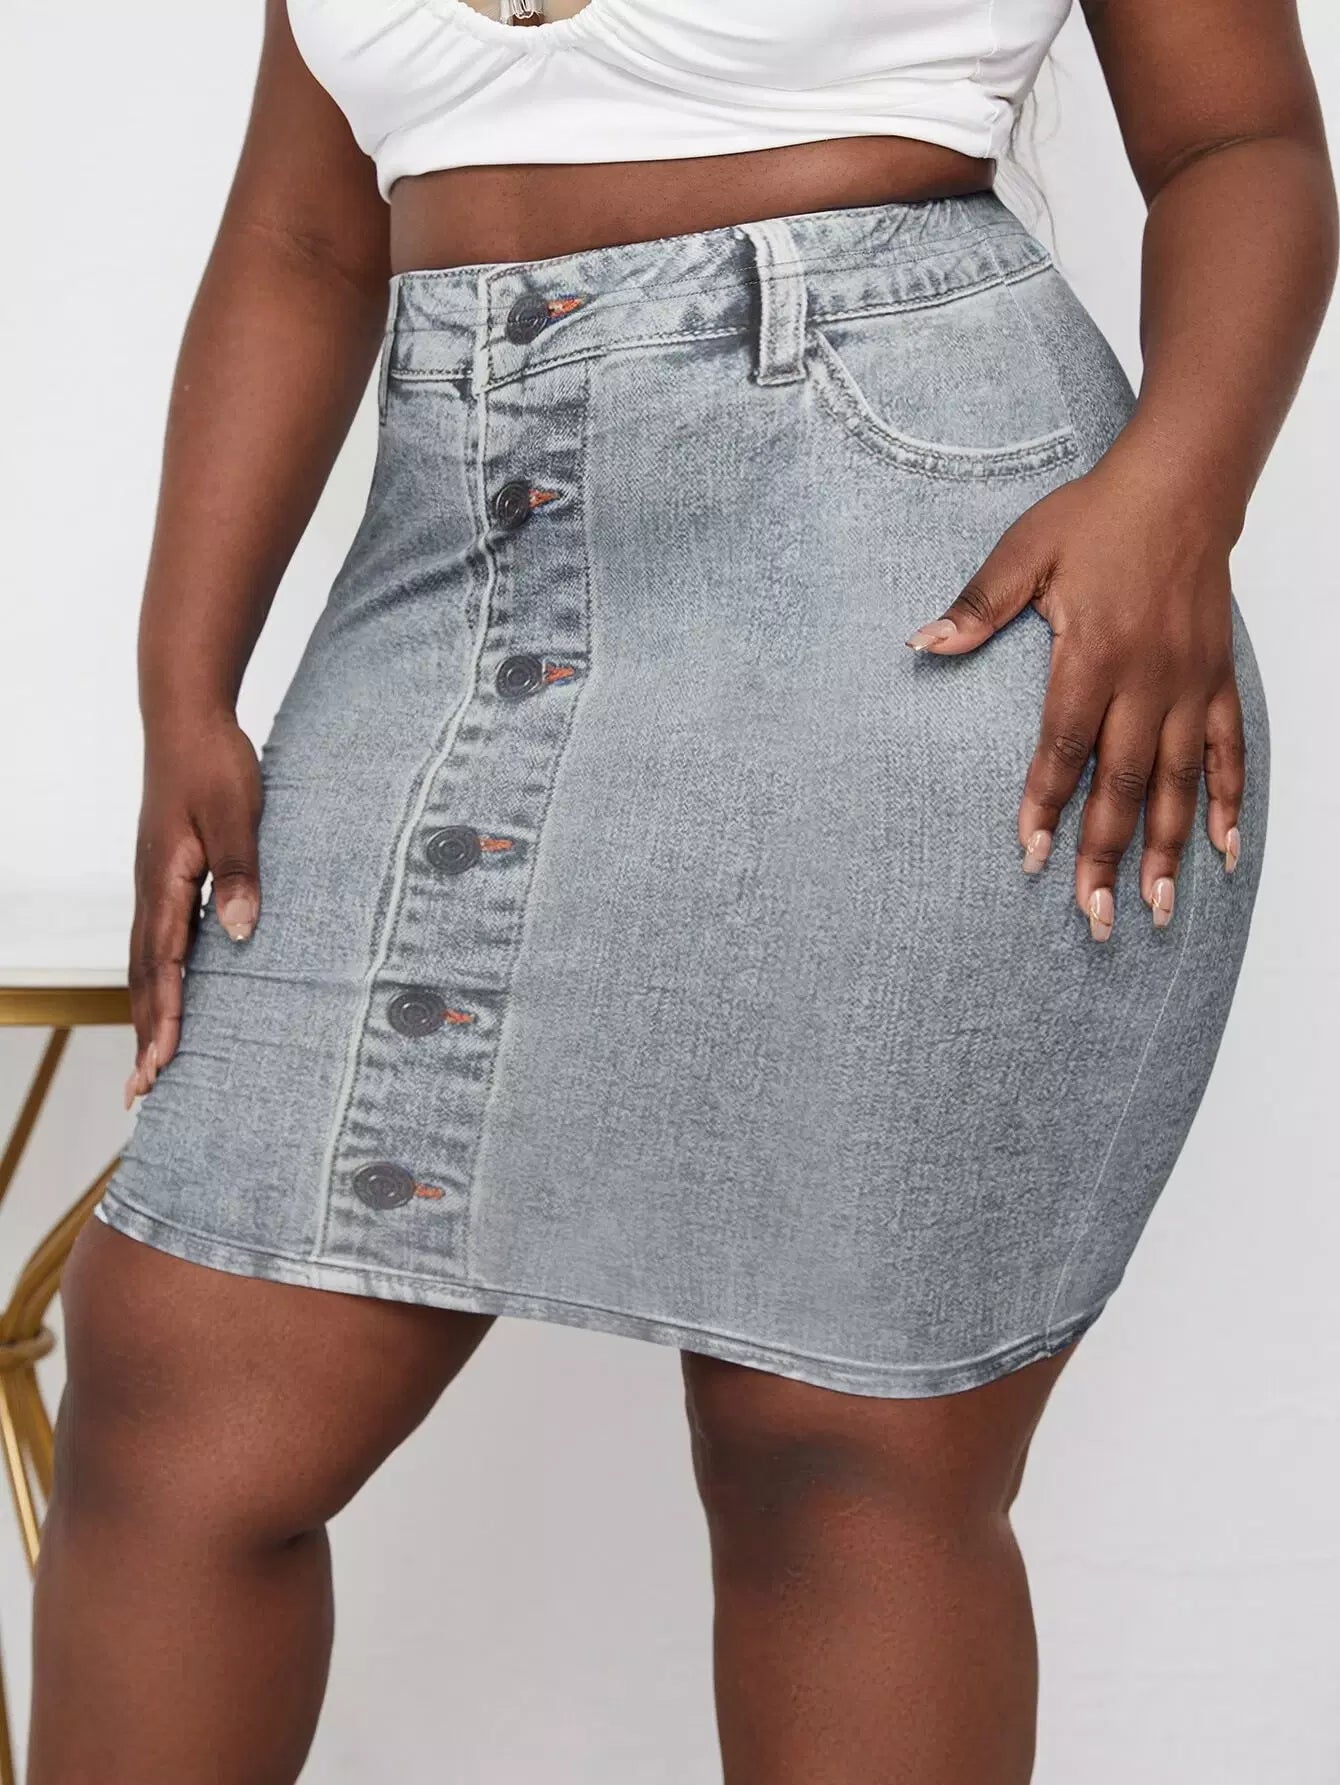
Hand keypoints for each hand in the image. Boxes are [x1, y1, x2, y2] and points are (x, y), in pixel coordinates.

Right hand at [125, 715, 261, 1105]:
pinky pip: (156, 942)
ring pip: (145, 964)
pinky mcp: (163, 877)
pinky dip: (157, 981)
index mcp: (165, 882)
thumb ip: (241, 873)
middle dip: (145, 1035)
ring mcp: (152, 885)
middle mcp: (150, 891)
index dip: (164, 1018)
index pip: (163, 966)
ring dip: (147, 1014)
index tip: (161, 1066)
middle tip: (141, 1093)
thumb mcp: (237, 815)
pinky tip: (166, 998)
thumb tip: (240, 934)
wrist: (185, 719)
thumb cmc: (214, 763)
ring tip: (149, 1063)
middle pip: (144, 977)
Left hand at [905, 457, 1244, 939]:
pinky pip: (1227, 751)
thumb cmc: (1096, 517)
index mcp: (1093, 651)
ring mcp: (1188, 683)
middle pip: (1122, 780)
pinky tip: (1223, 852)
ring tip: (1156, 907)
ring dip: (1166, 847)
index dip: (1047, 803)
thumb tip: (922, 644)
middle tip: (1093, 916)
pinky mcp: (1218, 680)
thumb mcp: (1025, 550)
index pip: (1064, 745)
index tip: (1033, 856)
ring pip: (1177, 781)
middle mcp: (1146, 677)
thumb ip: (978, 605)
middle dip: (1106, 852)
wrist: (1182, 483)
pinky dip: (1228, 802)